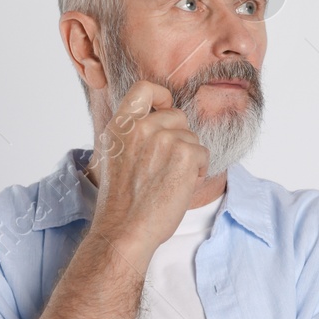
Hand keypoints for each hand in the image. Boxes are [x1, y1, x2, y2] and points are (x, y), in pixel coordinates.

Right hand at [89, 80, 206, 267]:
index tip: (165, 109)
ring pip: (192, 138)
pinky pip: (202, 153)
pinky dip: (197, 171)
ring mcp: (163, 139)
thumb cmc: (122, 202)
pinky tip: (179, 187)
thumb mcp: (115, 157)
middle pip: (177, 116)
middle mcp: (140, 127)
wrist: (125, 229)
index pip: (144, 89)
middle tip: (166, 166)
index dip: (161, 96)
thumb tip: (159, 120)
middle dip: (180, 138)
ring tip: (169, 181)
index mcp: (120, 126)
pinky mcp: (184, 153)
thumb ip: (133, 135)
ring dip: (188, 159)